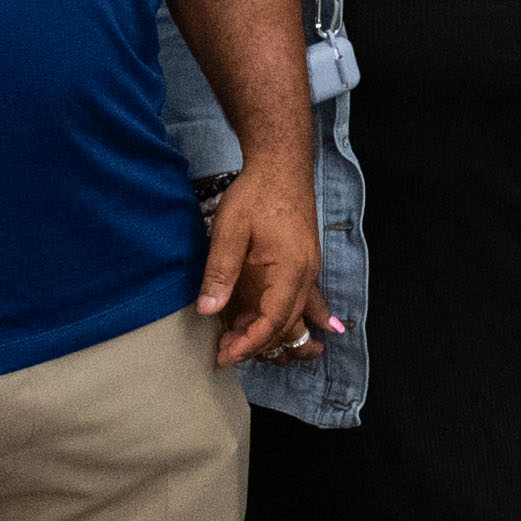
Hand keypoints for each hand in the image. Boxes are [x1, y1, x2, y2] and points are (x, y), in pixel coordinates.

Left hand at [197, 156, 328, 362]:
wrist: (281, 165)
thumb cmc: (258, 192)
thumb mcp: (231, 228)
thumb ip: (221, 271)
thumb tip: (208, 309)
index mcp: (291, 270)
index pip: (273, 321)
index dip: (249, 343)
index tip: (224, 355)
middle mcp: (306, 275)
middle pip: (286, 325)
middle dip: (256, 345)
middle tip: (223, 354)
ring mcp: (307, 271)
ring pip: (296, 317)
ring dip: (274, 336)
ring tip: (246, 348)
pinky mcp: (300, 265)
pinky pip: (304, 302)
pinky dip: (296, 320)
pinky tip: (312, 331)